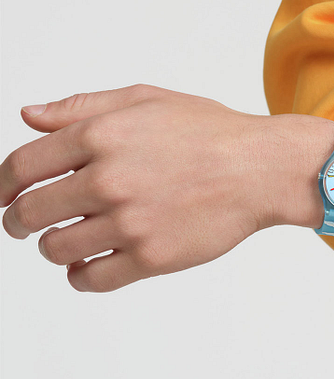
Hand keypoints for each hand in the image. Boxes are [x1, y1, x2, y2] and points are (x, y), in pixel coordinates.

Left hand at [0, 84, 283, 291]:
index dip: (2, 185)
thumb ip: (83, 107)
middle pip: (30, 212)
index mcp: (101, 136)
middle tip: (25, 224)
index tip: (4, 196)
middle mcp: (108, 180)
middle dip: (18, 220)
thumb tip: (29, 117)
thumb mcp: (147, 100)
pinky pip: (90, 279)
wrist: (262, 170)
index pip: (21, 166)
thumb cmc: (212, 133)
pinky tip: (87, 265)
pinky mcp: (151, 258)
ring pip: (56, 249)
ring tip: (66, 241)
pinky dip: (79, 276)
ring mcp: (129, 222)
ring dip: (52, 246)